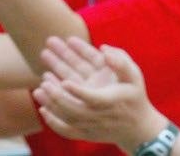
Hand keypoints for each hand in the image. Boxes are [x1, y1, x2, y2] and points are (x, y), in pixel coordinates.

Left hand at [34, 37, 166, 150]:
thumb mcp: (134, 76)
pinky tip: (41, 108)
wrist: (138, 128)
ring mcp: (91, 124)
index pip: (94, 98)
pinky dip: (53, 122)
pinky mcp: (85, 132)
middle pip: (75, 109)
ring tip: (41, 83)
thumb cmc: (134, 95)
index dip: (80, 92)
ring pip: (68, 117)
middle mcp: (100, 114)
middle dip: (58, 94)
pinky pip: (67, 131)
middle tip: (44, 78)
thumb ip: (120, 61)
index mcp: (111, 100)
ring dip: (52, 101)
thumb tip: (103, 48)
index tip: (65, 82)